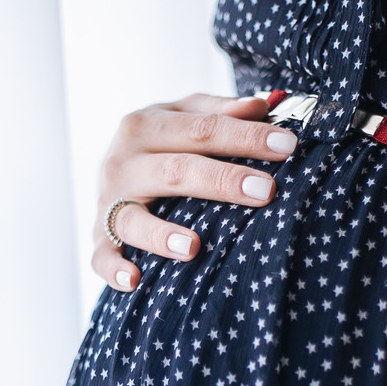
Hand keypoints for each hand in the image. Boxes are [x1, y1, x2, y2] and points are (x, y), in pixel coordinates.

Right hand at [93, 93, 298, 292]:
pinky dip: (113, 269)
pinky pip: (101, 257)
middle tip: (266, 191)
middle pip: (176, 171)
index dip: (246, 136)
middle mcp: (123, 162)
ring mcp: (108, 202)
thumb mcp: (183, 116)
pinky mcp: (98, 238)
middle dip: (221, 181)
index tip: (288, 146)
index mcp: (146, 125)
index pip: (202, 129)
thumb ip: (218, 110)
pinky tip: (134, 280)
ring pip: (133, 219)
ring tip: (192, 248)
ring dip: (161, 234)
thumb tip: (261, 105)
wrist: (109, 167)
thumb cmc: (160, 142)